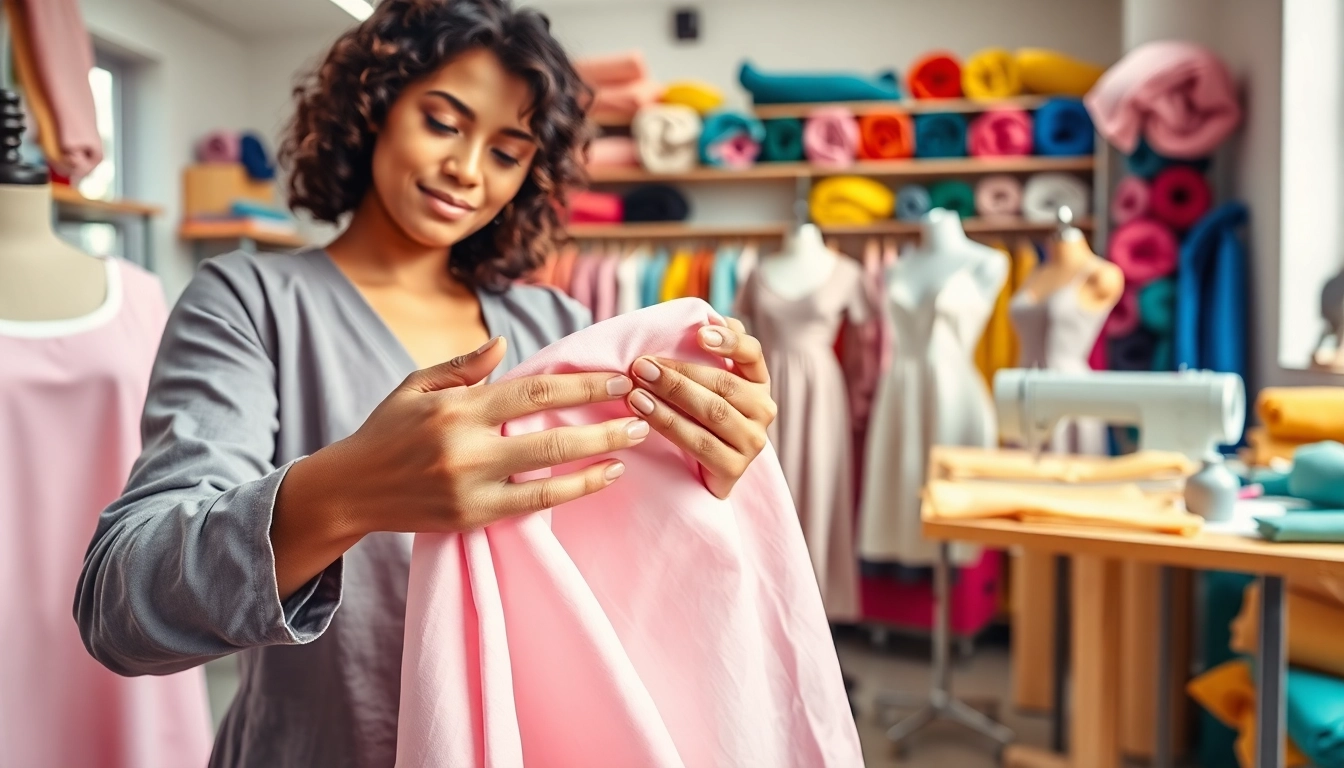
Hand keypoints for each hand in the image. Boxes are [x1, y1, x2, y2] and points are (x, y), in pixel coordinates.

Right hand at [273, 336, 648, 599]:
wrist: (349, 491)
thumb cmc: (386, 432)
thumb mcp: (416, 386)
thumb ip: (464, 367)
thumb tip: (505, 342)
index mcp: (457, 406)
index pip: (532, 389)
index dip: (580, 383)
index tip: (617, 378)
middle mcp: (466, 445)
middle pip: (550, 428)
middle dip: (602, 418)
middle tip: (641, 407)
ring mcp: (471, 485)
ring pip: (550, 468)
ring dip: (600, 454)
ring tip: (633, 441)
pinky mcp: (473, 516)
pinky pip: (536, 503)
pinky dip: (576, 489)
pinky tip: (605, 476)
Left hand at [625, 318, 775, 498]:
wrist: (703, 473)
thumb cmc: (700, 417)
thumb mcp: (706, 384)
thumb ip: (710, 351)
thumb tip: (705, 319)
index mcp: (758, 382)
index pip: (752, 353)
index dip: (729, 341)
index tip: (700, 334)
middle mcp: (763, 410)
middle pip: (723, 384)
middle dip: (678, 374)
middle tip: (641, 365)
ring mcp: (752, 441)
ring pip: (711, 412)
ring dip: (669, 397)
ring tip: (636, 388)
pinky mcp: (735, 468)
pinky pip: (699, 443)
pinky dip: (668, 425)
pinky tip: (643, 413)